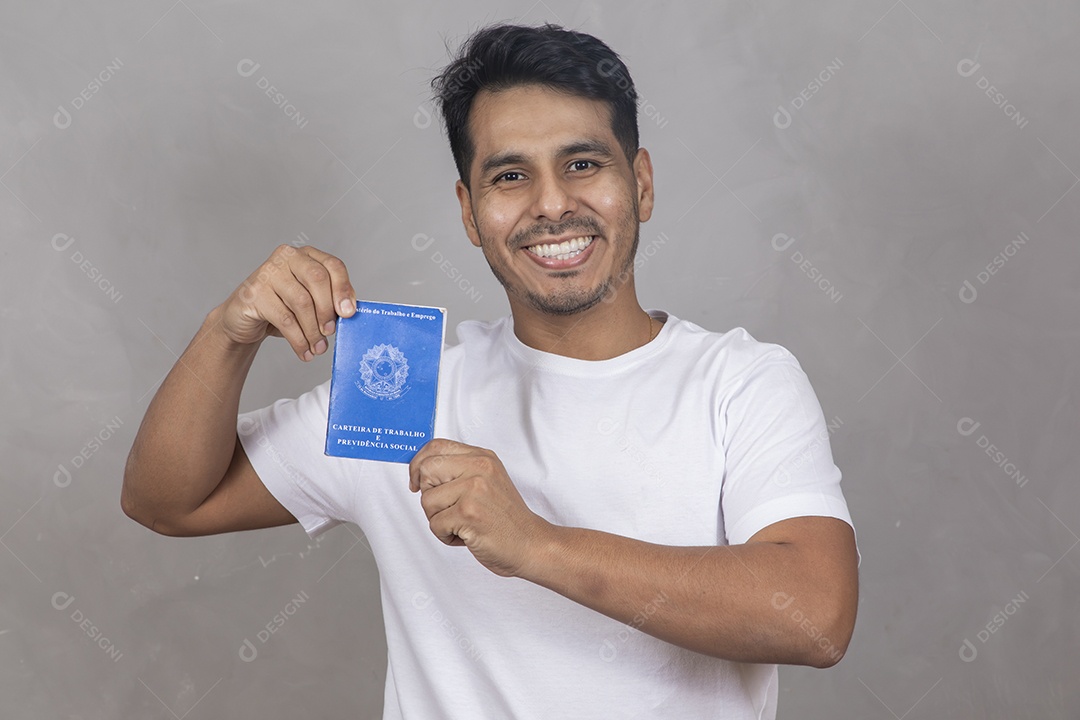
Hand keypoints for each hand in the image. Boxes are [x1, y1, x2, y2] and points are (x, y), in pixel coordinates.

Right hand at [218, 244, 355, 360]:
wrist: (244, 318)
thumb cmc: (281, 307)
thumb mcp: (310, 302)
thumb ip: (329, 301)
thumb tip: (348, 312)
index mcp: (306, 255)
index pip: (332, 265)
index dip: (343, 289)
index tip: (348, 312)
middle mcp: (287, 258)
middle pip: (317, 279)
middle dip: (327, 310)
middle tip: (331, 332)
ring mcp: (268, 273)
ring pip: (301, 302)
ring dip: (313, 330)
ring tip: (318, 347)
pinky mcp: (254, 293)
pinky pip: (284, 319)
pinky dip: (298, 339)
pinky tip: (304, 350)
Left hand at [409, 439, 552, 577]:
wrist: (530, 544)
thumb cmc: (505, 519)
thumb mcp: (487, 481)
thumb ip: (459, 470)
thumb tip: (420, 470)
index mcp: (482, 457)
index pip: (435, 446)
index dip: (418, 464)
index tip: (416, 481)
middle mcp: (479, 468)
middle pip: (426, 470)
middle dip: (428, 495)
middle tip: (448, 508)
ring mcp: (474, 489)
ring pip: (427, 500)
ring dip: (438, 520)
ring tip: (463, 524)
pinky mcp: (469, 513)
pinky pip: (435, 524)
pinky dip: (446, 536)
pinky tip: (467, 535)